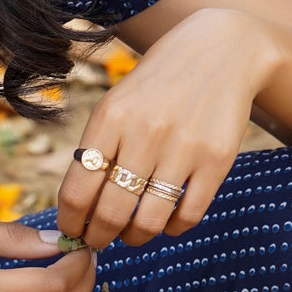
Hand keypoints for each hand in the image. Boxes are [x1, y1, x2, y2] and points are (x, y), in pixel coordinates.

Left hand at [58, 7, 279, 250]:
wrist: (220, 50)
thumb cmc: (158, 83)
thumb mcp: (118, 103)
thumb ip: (99, 147)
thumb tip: (79, 206)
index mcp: (110, 118)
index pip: (77, 188)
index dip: (71, 220)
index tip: (71, 231)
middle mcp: (144, 133)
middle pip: (111, 211)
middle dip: (99, 236)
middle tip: (98, 240)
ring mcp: (183, 147)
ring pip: (149, 220)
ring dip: (135, 237)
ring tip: (131, 234)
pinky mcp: (217, 160)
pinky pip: (188, 215)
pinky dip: (172, 229)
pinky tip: (165, 223)